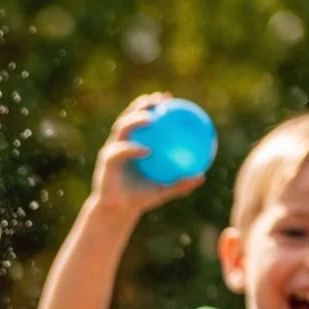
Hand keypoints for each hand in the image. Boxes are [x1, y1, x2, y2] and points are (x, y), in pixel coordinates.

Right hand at [90, 93, 205, 217]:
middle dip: (141, 104)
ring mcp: (112, 150)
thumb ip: (180, 182)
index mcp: (133, 143)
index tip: (168, 97)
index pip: (141, 118)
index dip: (153, 105)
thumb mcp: (163, 190)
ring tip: (150, 118)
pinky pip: (120, 152)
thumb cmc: (140, 198)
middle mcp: (121, 142)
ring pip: (121, 128)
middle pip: (129, 116)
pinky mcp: (106, 162)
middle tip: (157, 99)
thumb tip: (202, 177)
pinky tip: (146, 150)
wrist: (118, 210)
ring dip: (134, 120)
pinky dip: (133, 149)